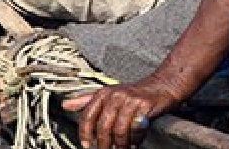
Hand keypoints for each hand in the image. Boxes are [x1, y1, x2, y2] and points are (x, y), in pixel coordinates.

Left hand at [60, 76, 182, 148]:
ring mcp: (130, 100)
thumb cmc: (134, 93)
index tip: (86, 146)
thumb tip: (65, 105)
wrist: (162, 85)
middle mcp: (115, 95)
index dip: (85, 134)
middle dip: (104, 144)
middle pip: (103, 126)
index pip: (88, 116)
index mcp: (103, 93)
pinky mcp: (144, 105)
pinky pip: (135, 128)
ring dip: (120, 145)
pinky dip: (134, 139)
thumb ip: (87, 100)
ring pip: (119, 130)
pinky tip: (135, 142)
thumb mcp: (109, 93)